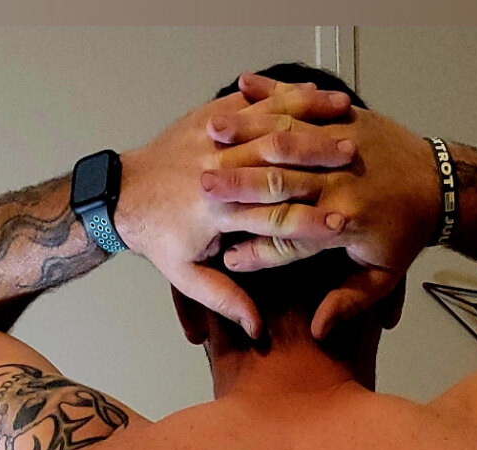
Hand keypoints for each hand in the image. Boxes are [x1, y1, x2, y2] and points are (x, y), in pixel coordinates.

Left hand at [113, 80, 355, 337]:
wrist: (122, 194)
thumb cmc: (158, 239)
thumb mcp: (186, 277)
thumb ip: (224, 300)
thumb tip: (257, 329)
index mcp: (215, 211)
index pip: (271, 216)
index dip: (308, 220)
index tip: (342, 223)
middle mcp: (216, 169)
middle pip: (277, 163)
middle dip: (318, 158)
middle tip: (355, 159)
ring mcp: (213, 138)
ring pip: (270, 123)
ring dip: (309, 118)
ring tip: (348, 116)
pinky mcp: (210, 115)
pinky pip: (254, 101)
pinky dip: (287, 95)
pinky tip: (320, 94)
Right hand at [202, 76, 441, 338]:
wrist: (441, 184)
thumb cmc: (406, 233)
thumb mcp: (384, 275)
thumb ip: (349, 301)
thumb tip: (319, 331)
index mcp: (345, 223)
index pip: (291, 239)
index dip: (258, 252)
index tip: (227, 260)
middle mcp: (341, 182)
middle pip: (280, 185)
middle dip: (238, 186)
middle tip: (201, 189)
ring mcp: (343, 145)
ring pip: (286, 139)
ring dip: (246, 135)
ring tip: (210, 135)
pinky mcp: (348, 118)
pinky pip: (305, 105)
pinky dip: (274, 94)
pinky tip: (242, 87)